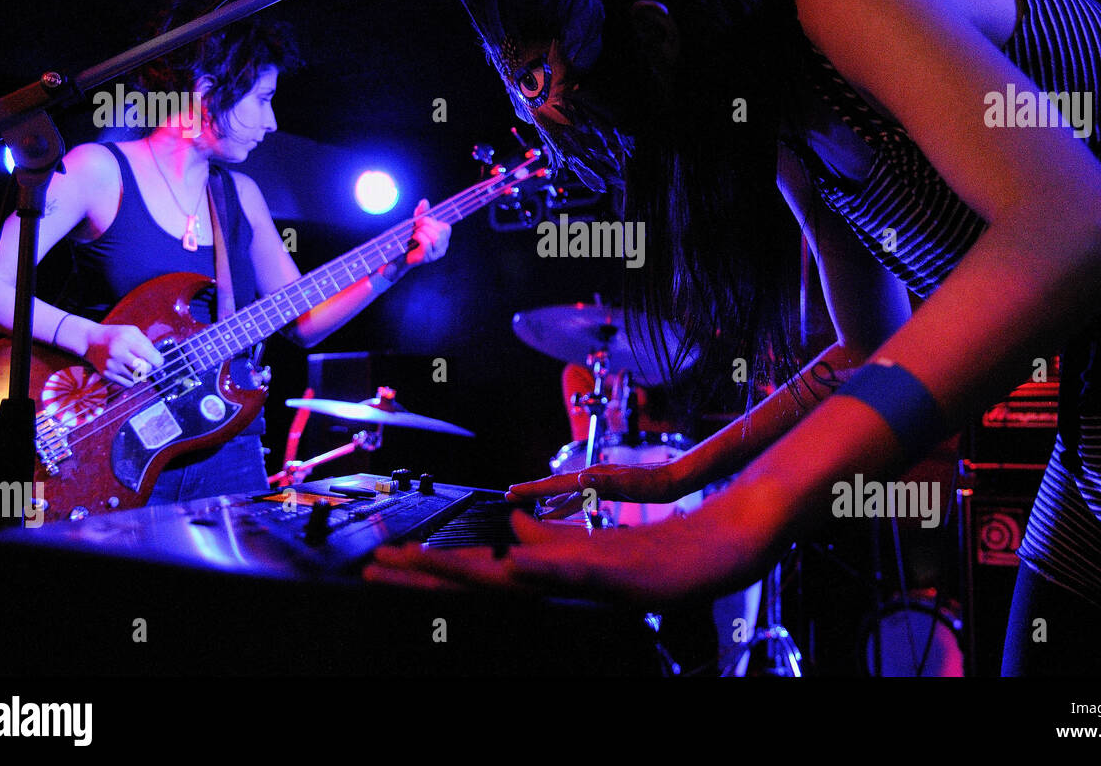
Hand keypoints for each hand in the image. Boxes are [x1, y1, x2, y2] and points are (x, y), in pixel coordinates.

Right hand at [83, 323, 163, 386]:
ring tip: (133, 365)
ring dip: (139, 374)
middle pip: (145, 369)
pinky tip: (127, 371)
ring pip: (137, 378)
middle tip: (144, 362)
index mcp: (126, 340)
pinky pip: (128, 384)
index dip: (158, 361)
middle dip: (148, 367)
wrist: (90, 341)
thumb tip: (158, 360)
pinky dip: (131, 380)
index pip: (150, 356)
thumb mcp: (132, 332)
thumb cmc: (116, 335)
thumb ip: (147, 344)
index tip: (158, 361)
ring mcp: (111, 365)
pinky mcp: (106, 374)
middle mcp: (118, 353)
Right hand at [363, 503, 763, 604]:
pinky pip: (578, 568)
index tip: (386, 559)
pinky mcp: (626, 573)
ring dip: (470, 572)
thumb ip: (548, 536)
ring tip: (421, 566)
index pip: (480, 564)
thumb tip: (510, 522)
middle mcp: (565, 577)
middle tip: (378, 567)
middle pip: (485, 574)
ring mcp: (592, 577)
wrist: (722, 550)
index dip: (432, 565)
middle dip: (430, 573)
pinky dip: (545, 567)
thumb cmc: (661, 550)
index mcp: (553, 567)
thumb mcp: (592, 539)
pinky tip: (516, 562)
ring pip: (518, 576)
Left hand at [404, 198, 449, 266]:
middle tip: (416, 226)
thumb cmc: (410, 239)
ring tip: (415, 233)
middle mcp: (443, 246)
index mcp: (444, 238)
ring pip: (436, 237)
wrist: (399, 255)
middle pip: (441, 230)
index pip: (446, 227)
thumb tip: (424, 201)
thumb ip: (422, 213)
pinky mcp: (428, 257)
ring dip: (422, 231)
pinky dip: (419, 237)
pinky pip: (427, 243)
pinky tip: (413, 238)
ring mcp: (436, 253)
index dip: (432, 221)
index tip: (420, 221)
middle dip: (426, 224)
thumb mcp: (417, 224)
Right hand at [506, 462, 683, 518]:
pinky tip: (558, 514)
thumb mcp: (631, 483)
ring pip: (565, 495)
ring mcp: (599, 483)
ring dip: (547, 502)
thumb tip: (580, 477)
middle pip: (556, 487)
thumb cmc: (655, 482)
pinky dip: (564, 507)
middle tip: (508, 497)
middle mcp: (592, 477)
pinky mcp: (607, 490)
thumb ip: (605, 481)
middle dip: (533, 492)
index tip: (511, 491)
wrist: (675, 478)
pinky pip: (579, 501)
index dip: (533, 489)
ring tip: (528, 509)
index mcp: (593, 476)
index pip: (556, 484)